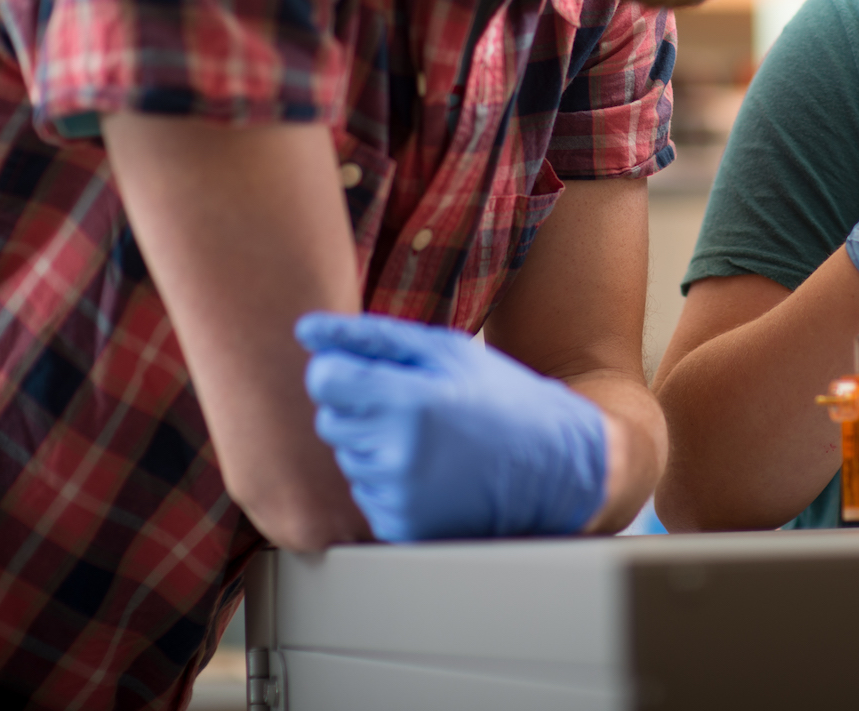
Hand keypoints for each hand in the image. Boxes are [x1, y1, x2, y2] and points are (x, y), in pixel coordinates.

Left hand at [297, 312, 607, 540]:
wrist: (553, 467)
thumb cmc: (499, 397)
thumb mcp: (446, 351)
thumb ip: (371, 337)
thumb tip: (305, 329)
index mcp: (411, 401)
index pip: (323, 380)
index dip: (340, 371)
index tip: (366, 372)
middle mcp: (400, 455)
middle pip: (330, 420)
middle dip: (360, 408)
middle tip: (412, 405)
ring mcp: (401, 497)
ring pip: (347, 458)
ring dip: (375, 445)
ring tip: (428, 439)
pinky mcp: (403, 528)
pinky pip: (366, 493)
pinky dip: (389, 480)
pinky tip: (431, 470)